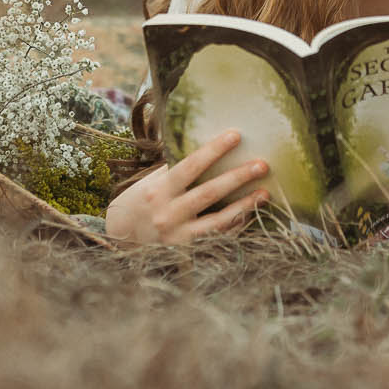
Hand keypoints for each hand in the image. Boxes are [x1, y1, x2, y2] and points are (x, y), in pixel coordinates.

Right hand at [103, 129, 268, 244]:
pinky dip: (236, 226)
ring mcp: (178, 236)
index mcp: (159, 191)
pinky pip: (218, 239)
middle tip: (262, 165)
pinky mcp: (188, 252)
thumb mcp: (151, 181)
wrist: (123, 238)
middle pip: (209, 193)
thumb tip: (209, 145)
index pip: (189, 166)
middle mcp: (168, 214)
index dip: (213, 150)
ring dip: (245, 206)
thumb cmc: (143, 201)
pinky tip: (251, 213)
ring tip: (265, 193)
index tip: (236, 135)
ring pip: (218, 222)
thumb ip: (176, 168)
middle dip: (238, 177)